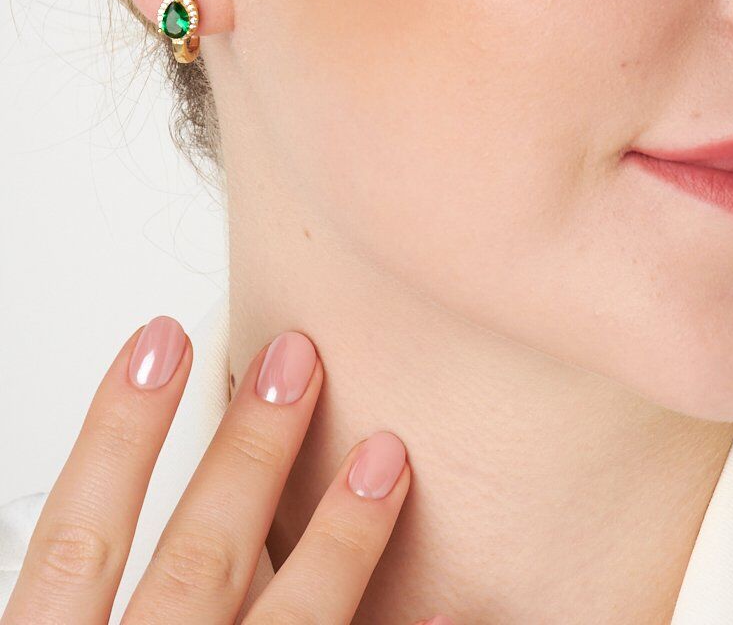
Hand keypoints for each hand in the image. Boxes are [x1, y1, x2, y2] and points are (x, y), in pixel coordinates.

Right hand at [2, 315, 452, 623]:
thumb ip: (82, 602)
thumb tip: (143, 497)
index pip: (77, 544)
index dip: (114, 431)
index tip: (158, 339)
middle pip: (197, 564)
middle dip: (249, 454)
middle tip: (297, 358)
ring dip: (342, 539)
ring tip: (389, 455)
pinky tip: (451, 598)